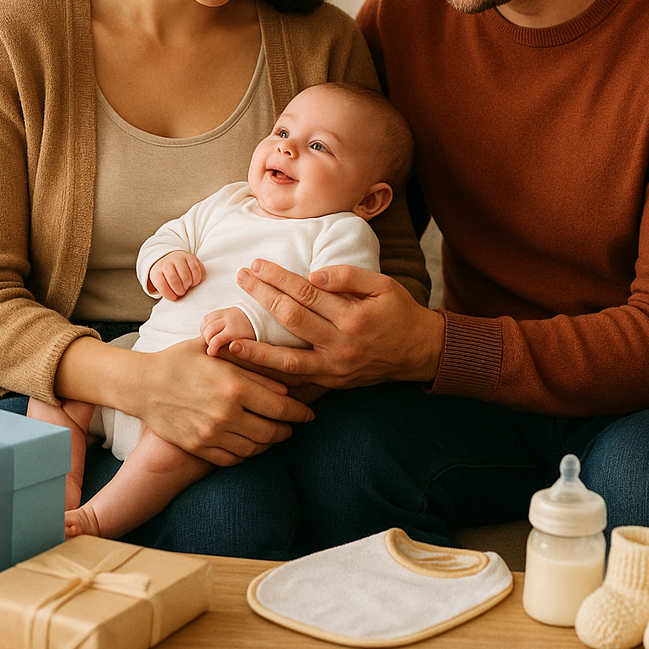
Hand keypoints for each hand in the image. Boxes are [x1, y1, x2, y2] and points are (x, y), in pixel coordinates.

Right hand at [134, 337, 314, 465]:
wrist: (143, 383)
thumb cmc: (183, 359)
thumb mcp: (218, 353)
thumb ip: (253, 366)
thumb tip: (284, 382)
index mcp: (235, 385)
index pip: (282, 407)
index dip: (300, 412)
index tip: (309, 413)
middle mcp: (227, 413)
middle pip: (273, 431)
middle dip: (288, 430)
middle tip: (294, 426)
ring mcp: (212, 433)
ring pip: (255, 448)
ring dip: (270, 444)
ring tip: (275, 435)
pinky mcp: (198, 447)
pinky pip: (233, 458)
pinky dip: (247, 454)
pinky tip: (251, 444)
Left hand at [148, 250, 203, 300]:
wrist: (172, 259)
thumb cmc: (167, 276)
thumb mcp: (162, 283)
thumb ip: (166, 290)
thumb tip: (175, 298)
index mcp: (157, 271)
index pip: (161, 284)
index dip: (168, 294)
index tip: (173, 298)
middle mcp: (167, 263)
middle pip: (174, 280)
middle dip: (179, 290)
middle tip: (181, 292)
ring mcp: (179, 259)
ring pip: (186, 276)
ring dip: (188, 285)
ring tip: (187, 286)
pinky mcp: (190, 257)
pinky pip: (196, 270)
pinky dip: (196, 280)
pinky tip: (193, 281)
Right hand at [201, 306, 255, 356]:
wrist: (255, 318)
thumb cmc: (251, 334)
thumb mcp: (249, 343)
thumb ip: (240, 348)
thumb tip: (231, 348)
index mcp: (235, 329)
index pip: (218, 339)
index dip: (212, 347)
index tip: (211, 353)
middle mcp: (228, 319)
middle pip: (208, 331)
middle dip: (207, 341)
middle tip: (213, 346)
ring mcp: (223, 314)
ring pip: (206, 324)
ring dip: (205, 333)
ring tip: (212, 340)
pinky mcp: (219, 311)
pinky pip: (206, 318)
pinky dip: (205, 326)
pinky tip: (210, 332)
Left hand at [229, 262, 444, 388]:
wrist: (419, 351)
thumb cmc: (399, 312)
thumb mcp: (383, 285)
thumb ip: (349, 277)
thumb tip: (314, 275)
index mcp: (353, 317)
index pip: (306, 293)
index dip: (279, 278)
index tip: (257, 264)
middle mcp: (341, 345)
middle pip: (292, 320)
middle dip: (262, 298)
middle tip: (241, 279)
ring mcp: (335, 369)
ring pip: (288, 363)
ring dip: (257, 352)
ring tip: (229, 342)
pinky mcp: (332, 384)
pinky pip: (297, 383)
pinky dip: (273, 379)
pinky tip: (251, 372)